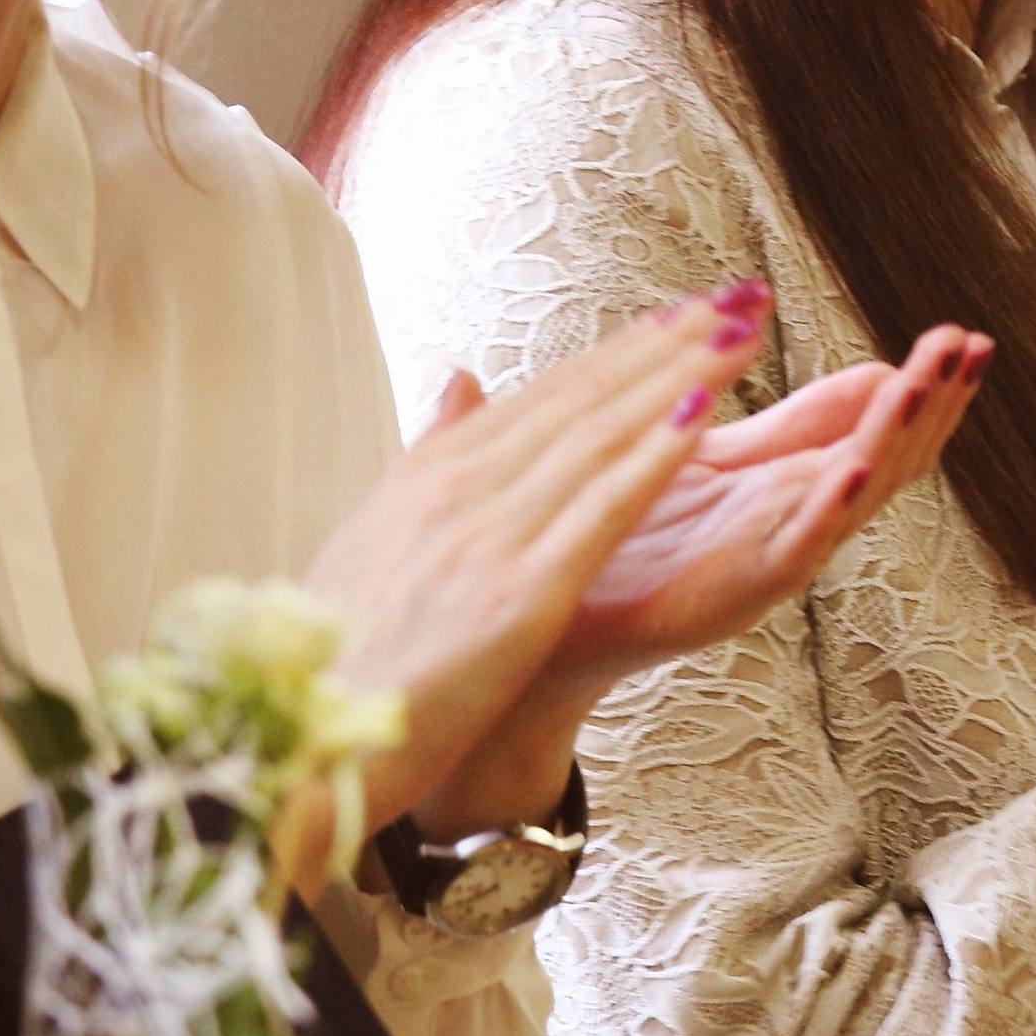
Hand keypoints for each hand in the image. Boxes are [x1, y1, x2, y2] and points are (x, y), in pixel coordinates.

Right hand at [300, 292, 774, 848]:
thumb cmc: (336, 655)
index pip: (543, 395)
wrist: (294, 739)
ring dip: (680, 376)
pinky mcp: (516, 595)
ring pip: (601, 434)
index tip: (683, 314)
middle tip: (737, 295)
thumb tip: (460, 380)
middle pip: (582, 397)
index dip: (622, 350)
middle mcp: (457, 488)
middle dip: (668, 342)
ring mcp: (486, 536)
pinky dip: (655, 455)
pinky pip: (601, 509)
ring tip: (741, 329)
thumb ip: (428, 458)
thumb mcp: (372, 537)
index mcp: (425, 475)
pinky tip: (705, 416)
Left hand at [405, 328, 989, 840]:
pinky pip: (798, 546)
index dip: (917, 383)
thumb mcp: (695, 457)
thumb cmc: (606, 544)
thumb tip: (792, 340)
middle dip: (933, 401)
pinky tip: (862, 460)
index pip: (868, 424)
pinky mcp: (735, 592)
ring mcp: (767, 557)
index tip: (961, 336)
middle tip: (975, 345)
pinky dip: (833, 503)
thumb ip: (756, 414)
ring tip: (935, 380)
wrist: (538, 632)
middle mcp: (786, 521)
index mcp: (776, 482)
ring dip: (900, 434)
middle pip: (887, 455)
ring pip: (856, 493)